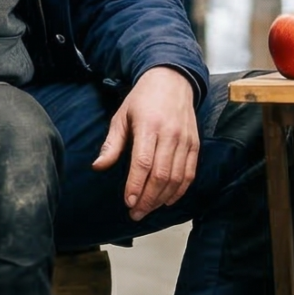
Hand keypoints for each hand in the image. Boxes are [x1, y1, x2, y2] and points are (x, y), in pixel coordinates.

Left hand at [91, 66, 200, 220]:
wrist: (172, 80)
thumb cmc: (142, 99)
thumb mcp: (121, 116)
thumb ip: (112, 144)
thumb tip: (98, 167)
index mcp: (149, 126)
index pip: (143, 163)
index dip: (136, 186)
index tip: (128, 202)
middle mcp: (170, 134)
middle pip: (161, 175)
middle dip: (148, 199)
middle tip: (135, 213)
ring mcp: (185, 140)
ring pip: (176, 178)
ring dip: (162, 198)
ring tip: (148, 210)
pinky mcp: (195, 145)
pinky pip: (189, 173)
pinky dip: (180, 191)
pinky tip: (167, 200)